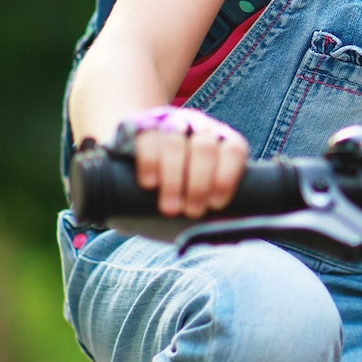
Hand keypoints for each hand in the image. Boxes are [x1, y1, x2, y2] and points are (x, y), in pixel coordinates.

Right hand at [119, 106, 248, 218]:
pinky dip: (150, 162)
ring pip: (176, 143)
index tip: (216, 204)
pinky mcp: (140, 127)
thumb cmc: (175, 193)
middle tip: (191, 211)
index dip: (226, 177)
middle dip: (199, 183)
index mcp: (221, 142)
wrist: (129, 167)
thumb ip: (211, 217)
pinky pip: (147, 139)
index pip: (233, 151)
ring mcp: (169, 125)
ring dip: (174, 178)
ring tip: (170, 208)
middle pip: (205, 147)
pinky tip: (150, 184)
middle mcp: (198, 129)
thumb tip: (227, 236)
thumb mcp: (195, 202)